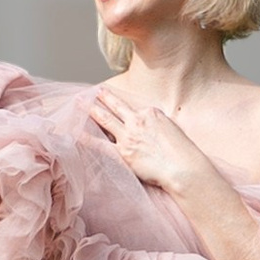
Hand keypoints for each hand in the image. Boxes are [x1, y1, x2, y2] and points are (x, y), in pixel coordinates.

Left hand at [85, 88, 217, 203]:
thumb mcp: (172, 130)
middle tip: (93, 91)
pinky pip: (100, 144)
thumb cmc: (183, 153)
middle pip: (116, 107)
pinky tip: (76, 132)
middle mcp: (137, 121)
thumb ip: (158, 126)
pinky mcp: (123, 153)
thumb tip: (151, 129)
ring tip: (79, 102)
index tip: (113, 97)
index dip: (121, 102)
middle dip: (103, 97)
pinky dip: (87, 137)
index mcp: (151, 113)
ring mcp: (128, 136)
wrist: (183, 168)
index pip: (132, 107)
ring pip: (105, 119)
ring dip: (91, 109)